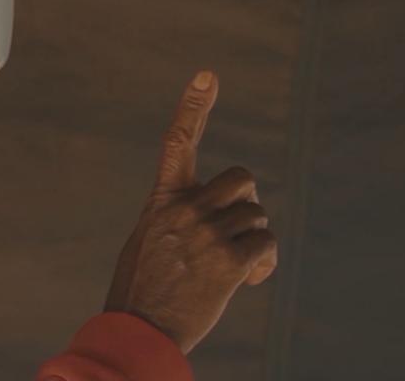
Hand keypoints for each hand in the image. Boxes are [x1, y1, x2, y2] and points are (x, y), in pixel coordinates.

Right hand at [103, 71, 277, 352]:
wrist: (139, 328)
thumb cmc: (143, 287)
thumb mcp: (150, 239)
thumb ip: (181, 217)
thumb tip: (227, 214)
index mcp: (163, 199)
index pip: (178, 142)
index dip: (192, 106)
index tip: (207, 75)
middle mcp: (184, 209)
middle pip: (243, 181)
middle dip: (248, 204)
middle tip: (237, 231)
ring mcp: (205, 234)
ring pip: (257, 217)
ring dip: (255, 241)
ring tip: (237, 268)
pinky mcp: (227, 262)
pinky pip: (266, 245)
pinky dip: (265, 263)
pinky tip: (249, 280)